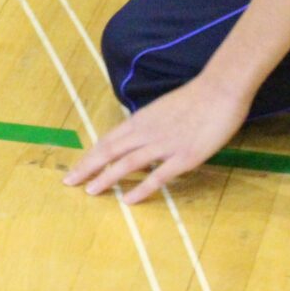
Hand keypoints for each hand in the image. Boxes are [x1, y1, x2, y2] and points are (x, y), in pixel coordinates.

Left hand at [62, 75, 249, 203]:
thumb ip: (147, 126)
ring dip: (107, 178)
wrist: (220, 89)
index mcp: (140, 120)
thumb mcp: (162, 110)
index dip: (89, 156)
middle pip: (109, 151)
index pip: (107, 140)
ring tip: (90, 192)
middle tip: (69, 183)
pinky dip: (141, 188)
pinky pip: (158, 176)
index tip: (74, 170)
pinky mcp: (185, 157)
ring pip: (127, 163)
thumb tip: (135, 140)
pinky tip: (128, 200)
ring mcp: (165, 145)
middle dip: (87, 168)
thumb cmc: (194, 99)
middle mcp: (146, 132)